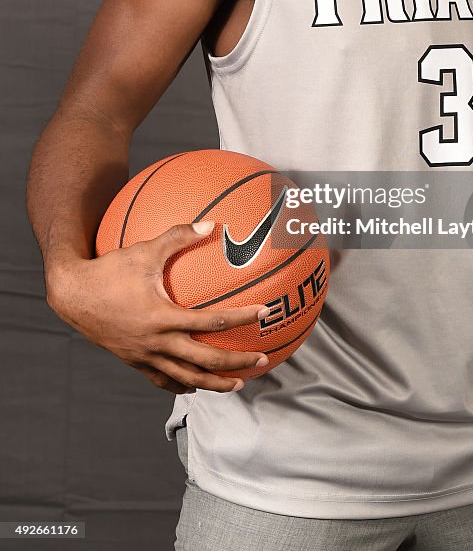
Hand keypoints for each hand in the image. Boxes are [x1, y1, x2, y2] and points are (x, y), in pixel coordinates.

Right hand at [46, 222, 268, 394]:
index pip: (213, 321)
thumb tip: (211, 224)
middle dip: (238, 363)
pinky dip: (183, 385)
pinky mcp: (135, 362)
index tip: (265, 313)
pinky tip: (196, 385)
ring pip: (187, 379)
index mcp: (163, 317)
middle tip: (264, 360)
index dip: (242, 318)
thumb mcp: (145, 250)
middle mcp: (157, 342)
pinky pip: (163, 380)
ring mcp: (145, 357)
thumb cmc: (109, 269)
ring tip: (238, 385)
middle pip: (206, 360)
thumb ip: (179, 236)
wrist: (72, 295)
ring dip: (215, 383)